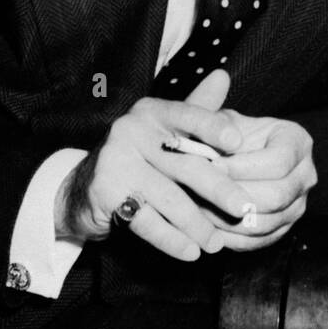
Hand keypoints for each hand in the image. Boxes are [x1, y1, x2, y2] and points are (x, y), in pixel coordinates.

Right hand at [56, 71, 251, 260]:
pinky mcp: (105, 192)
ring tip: (217, 243)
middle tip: (245, 208)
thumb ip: (197, 109)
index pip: (188, 115)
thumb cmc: (140, 156)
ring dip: (198, 224)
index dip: (214, 128)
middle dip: (219, 190)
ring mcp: (116, 160)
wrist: (82, 188)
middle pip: (186, 163)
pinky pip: (147, 221)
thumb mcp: (165, 130)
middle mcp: (131, 130)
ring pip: (169, 197)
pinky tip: (190, 252)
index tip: (239, 144)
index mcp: (152, 111)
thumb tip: (224, 75)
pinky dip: (171, 240)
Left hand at [201, 113, 315, 252]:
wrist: (238, 155)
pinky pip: (257, 242)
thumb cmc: (230, 136)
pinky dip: (229, 237)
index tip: (213, 166)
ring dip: (228, 219)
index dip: (243, 167)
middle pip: (276, 196)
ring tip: (199, 208)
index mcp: (298, 142)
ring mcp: (297, 205)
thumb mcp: (226, 122)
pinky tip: (207, 225)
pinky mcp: (283, 229)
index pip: (278, 162)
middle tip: (202, 191)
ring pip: (265, 223)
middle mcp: (305, 176)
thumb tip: (219, 144)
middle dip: (235, 196)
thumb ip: (220, 127)